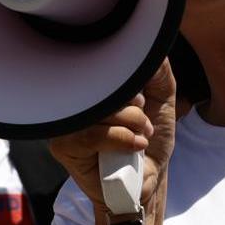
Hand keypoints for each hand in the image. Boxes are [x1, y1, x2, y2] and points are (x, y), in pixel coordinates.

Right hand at [48, 59, 174, 214]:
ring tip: (140, 136)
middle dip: (133, 105)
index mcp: (93, 86)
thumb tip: (151, 45)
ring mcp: (66, 123)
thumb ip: (156, 71)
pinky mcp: (63, 146)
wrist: (149, 180)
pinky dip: (121, 139)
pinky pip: (91, 133)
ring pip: (99, 109)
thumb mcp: (161, 98)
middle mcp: (75, 101)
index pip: (102, 64)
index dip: (128, 80)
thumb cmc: (150, 139)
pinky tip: (134, 146)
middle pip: (101, 85)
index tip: (142, 99)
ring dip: (131, 123)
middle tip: (143, 122)